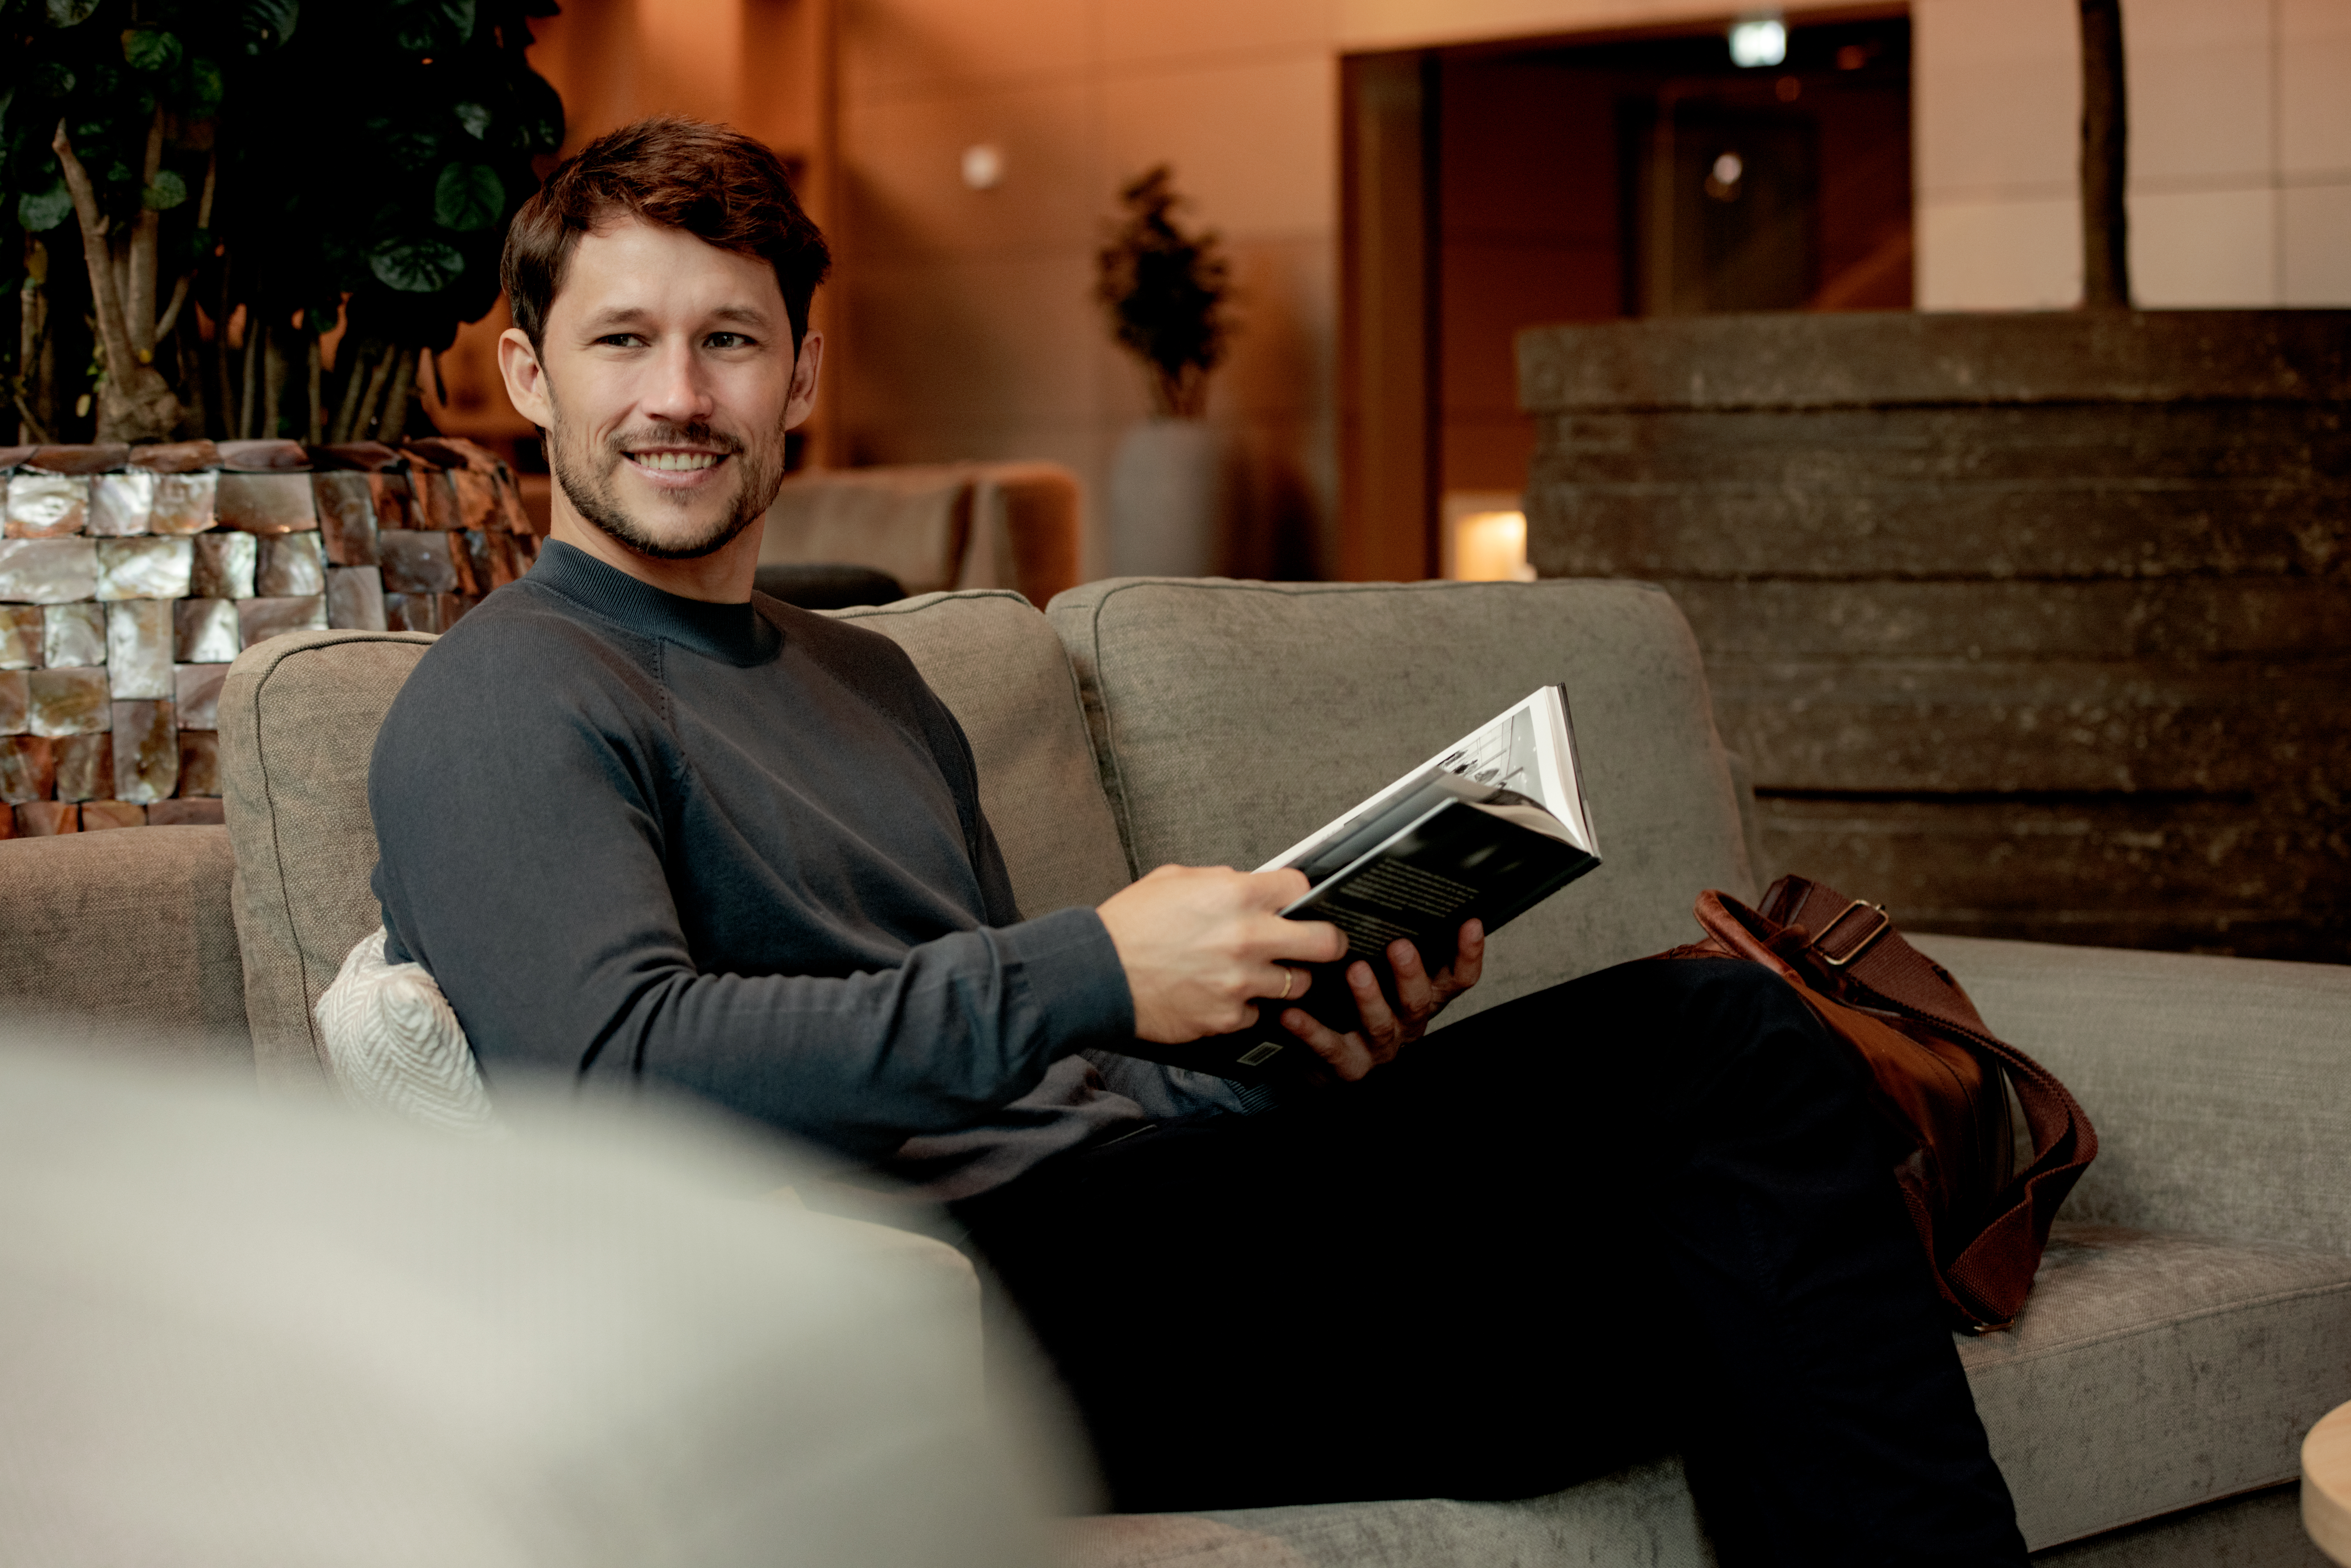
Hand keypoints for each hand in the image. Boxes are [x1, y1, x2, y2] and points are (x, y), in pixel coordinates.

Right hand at [1097, 865, 1347, 1043]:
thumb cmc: (1129, 925)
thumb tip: (1252, 885)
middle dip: (1327, 943)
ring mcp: (1240, 982)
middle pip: (1325, 943)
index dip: (1300, 896)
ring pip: (1297, 985)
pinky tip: (1224, 994)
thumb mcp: (1175, 879)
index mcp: (1236, 895)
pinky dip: (1246, 1006)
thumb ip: (1223, 881)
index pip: (1301, 889)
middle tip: (1320, 945)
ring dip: (1285, 979)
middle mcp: (1247, 938)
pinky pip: (1257, 1014)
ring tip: (1262, 972)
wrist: (1096, 973)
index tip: (1297, 904)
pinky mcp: (1227, 1017)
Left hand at [1276, 919, 1484, 1081]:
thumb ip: (1385, 941)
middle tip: (1400, 946)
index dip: (1468, 953)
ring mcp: (1379, 1047)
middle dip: (1411, 973)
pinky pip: (1330, 1047)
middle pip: (1419, 1000)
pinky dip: (1312, 1030)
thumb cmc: (1350, 1000)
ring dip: (1369, 997)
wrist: (1320, 1058)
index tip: (1469, 922)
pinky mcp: (1347, 1066)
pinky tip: (1293, 1013)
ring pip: (1380, 1023)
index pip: (1457, 978)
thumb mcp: (1378, 970)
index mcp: (1421, 996)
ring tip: (1355, 971)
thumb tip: (1382, 892)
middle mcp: (1407, 1022)